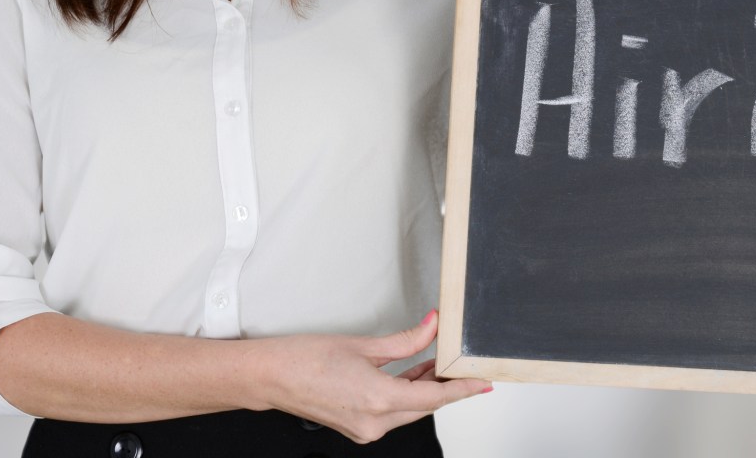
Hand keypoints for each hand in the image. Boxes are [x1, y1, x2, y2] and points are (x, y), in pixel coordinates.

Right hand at [253, 310, 491, 443]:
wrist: (271, 377)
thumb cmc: (307, 357)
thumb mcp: (363, 344)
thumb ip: (405, 340)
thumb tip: (432, 327)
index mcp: (379, 400)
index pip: (435, 397)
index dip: (463, 390)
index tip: (484, 383)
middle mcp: (375, 423)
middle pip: (424, 405)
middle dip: (446, 386)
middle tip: (462, 364)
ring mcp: (365, 429)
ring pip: (408, 409)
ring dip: (424, 387)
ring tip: (438, 362)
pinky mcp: (357, 427)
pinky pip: (392, 412)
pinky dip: (405, 393)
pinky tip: (412, 373)